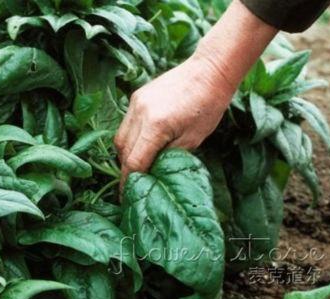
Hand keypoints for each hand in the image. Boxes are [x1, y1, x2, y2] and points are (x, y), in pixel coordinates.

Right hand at [115, 52, 234, 190]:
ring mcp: (136, 103)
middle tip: (133, 185)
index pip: (134, 162)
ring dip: (126, 155)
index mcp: (156, 126)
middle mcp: (140, 113)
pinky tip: (142, 146)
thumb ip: (169, 157)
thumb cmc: (208, 107)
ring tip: (137, 167)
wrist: (209, 71)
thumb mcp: (193, 140)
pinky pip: (127, 124)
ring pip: (120, 137)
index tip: (127, 195)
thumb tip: (154, 172)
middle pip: (123, 151)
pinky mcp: (137, 97)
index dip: (129, 182)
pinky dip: (131, 139)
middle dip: (126, 170)